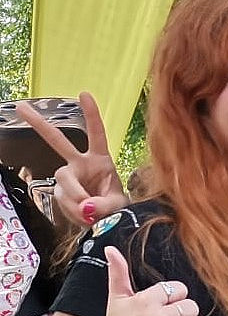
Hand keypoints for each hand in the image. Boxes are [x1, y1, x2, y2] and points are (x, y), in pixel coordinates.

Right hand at [16, 92, 127, 228]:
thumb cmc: (115, 206)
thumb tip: (85, 205)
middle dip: (39, 124)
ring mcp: (68, 177)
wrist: (106, 221)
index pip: (96, 134)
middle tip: (21, 107)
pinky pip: (63, 200)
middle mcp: (80, 164)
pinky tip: (82, 216)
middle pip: (58, 142)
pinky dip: (73, 212)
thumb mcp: (118, 204)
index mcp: (100, 159)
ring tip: (90, 212)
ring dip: (76, 199)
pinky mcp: (61, 192)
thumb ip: (104, 204)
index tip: (84, 94)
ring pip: (64, 181)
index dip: (91, 115)